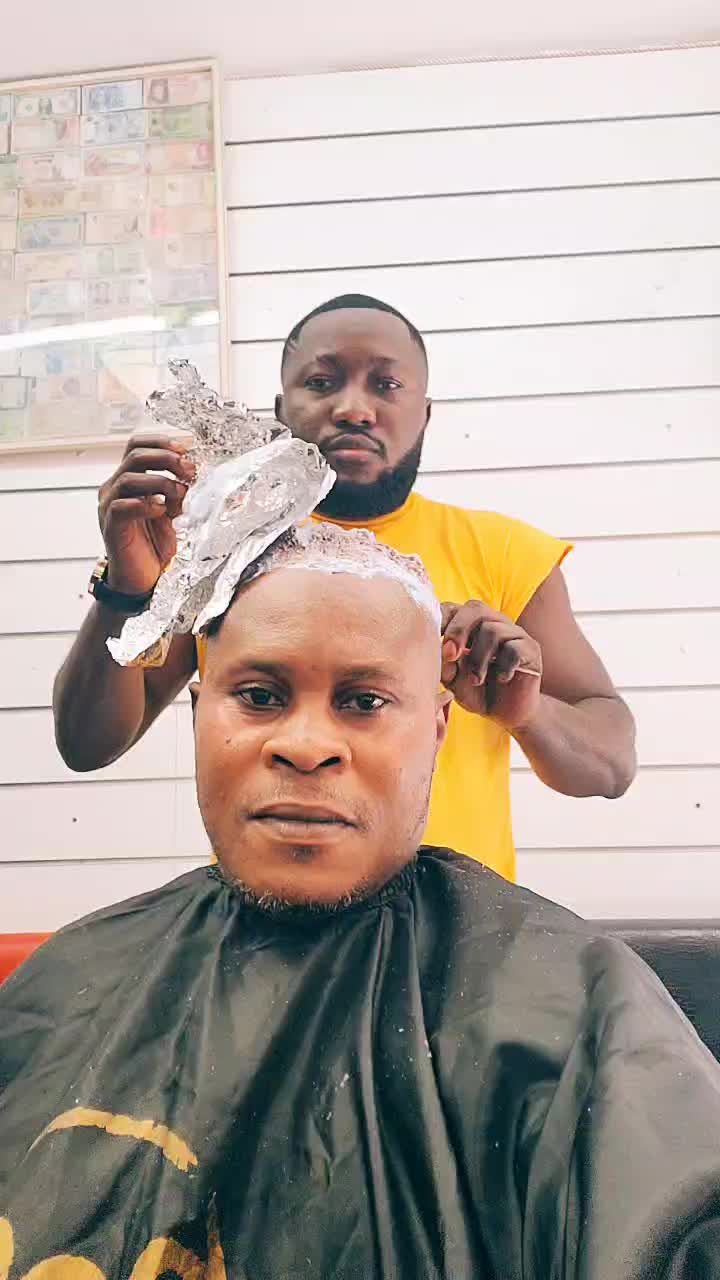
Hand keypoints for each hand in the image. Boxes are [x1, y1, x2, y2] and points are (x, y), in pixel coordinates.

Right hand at [98, 433, 194, 594]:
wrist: (143, 579)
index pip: (137, 444)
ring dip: (160, 481)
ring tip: (179, 493)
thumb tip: (196, 470)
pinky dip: (145, 504)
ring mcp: (109, 506)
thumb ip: (179, 489)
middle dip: (166, 457)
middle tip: (189, 469)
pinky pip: (122, 506)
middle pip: (134, 455)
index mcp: (128, 479)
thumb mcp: (174, 510)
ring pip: (128, 478)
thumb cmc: (155, 545)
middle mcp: (114, 488)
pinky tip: (162, 509)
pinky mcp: (110, 526)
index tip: (187, 446)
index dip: (162, 441)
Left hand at [441, 600, 542, 729]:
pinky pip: (514, 649)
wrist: (507, 715)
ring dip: (478, 658)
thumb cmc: (477, 692)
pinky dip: (503, 666)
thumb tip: (443, 653)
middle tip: (450, 655)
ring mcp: (514, 634)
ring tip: (476, 680)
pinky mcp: (531, 649)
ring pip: (492, 630)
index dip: (441, 619)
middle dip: (457, 630)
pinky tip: (501, 679)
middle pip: (475, 609)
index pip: (454, 608)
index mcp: (470, 626)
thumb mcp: (453, 680)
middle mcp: (493, 623)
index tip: (430, 639)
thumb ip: (445, 665)